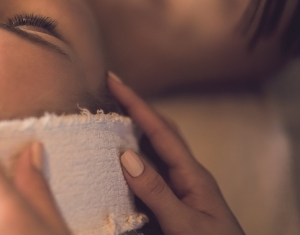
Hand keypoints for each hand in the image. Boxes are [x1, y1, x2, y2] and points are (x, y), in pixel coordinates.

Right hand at [108, 72, 244, 234]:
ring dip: (132, 133)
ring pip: (153, 152)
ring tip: (107, 120)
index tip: (113, 79)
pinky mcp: (172, 205)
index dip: (136, 103)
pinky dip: (132, 163)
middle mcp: (186, 176)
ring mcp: (180, 190)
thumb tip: (125, 154)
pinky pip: (149, 176)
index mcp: (192, 175)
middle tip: (108, 92)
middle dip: (135, 109)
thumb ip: (156, 191)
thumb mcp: (185, 224)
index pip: (160, 130)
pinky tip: (116, 165)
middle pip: (159, 132)